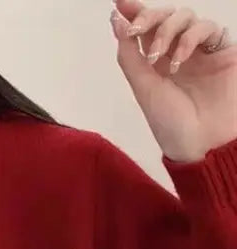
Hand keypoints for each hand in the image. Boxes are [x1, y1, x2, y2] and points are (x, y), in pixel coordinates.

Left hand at [111, 0, 236, 162]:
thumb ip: (130, 56)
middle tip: (135, 30)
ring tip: (158, 57)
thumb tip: (116, 21)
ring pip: (185, 17)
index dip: (133, 11)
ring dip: (167, 30)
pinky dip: (189, 37)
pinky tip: (178, 60)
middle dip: (148, 17)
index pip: (145, 30)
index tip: (118, 3)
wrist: (202, 144)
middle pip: (164, 17)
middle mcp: (177, 53)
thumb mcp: (143, 89)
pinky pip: (207, 28)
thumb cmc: (172, 125)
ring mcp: (200, 51)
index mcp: (155, 64)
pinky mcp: (222, 51)